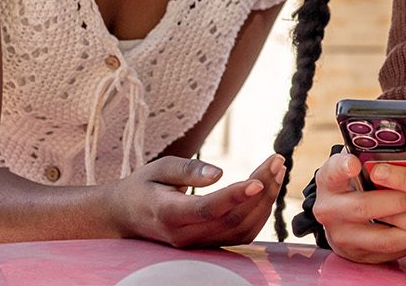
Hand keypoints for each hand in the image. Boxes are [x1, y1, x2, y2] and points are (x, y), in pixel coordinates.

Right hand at [110, 153, 284, 247]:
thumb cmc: (143, 187)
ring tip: (277, 170)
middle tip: (277, 160)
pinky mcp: (210, 244)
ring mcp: (199, 244)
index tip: (259, 179)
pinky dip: (260, 212)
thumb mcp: (158, 168)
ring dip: (266, 201)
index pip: (208, 209)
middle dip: (262, 189)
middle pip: (233, 218)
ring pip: (242, 229)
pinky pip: (241, 234)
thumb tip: (219, 173)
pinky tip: (267, 188)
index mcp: (169, 214)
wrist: (127, 217)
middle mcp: (186, 236)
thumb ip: (187, 170)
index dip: (235, 196)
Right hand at [311, 149, 405, 264]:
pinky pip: (392, 251)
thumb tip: (404, 147)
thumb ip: (368, 156)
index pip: (331, 173)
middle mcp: (330, 211)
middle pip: (365, 207)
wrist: (340, 220)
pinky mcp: (360, 256)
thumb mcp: (352, 166)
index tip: (355, 162)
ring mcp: (343, 237)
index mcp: (328, 182)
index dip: (342, 168)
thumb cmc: (355, 184)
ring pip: (383, 236)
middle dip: (403, 199)